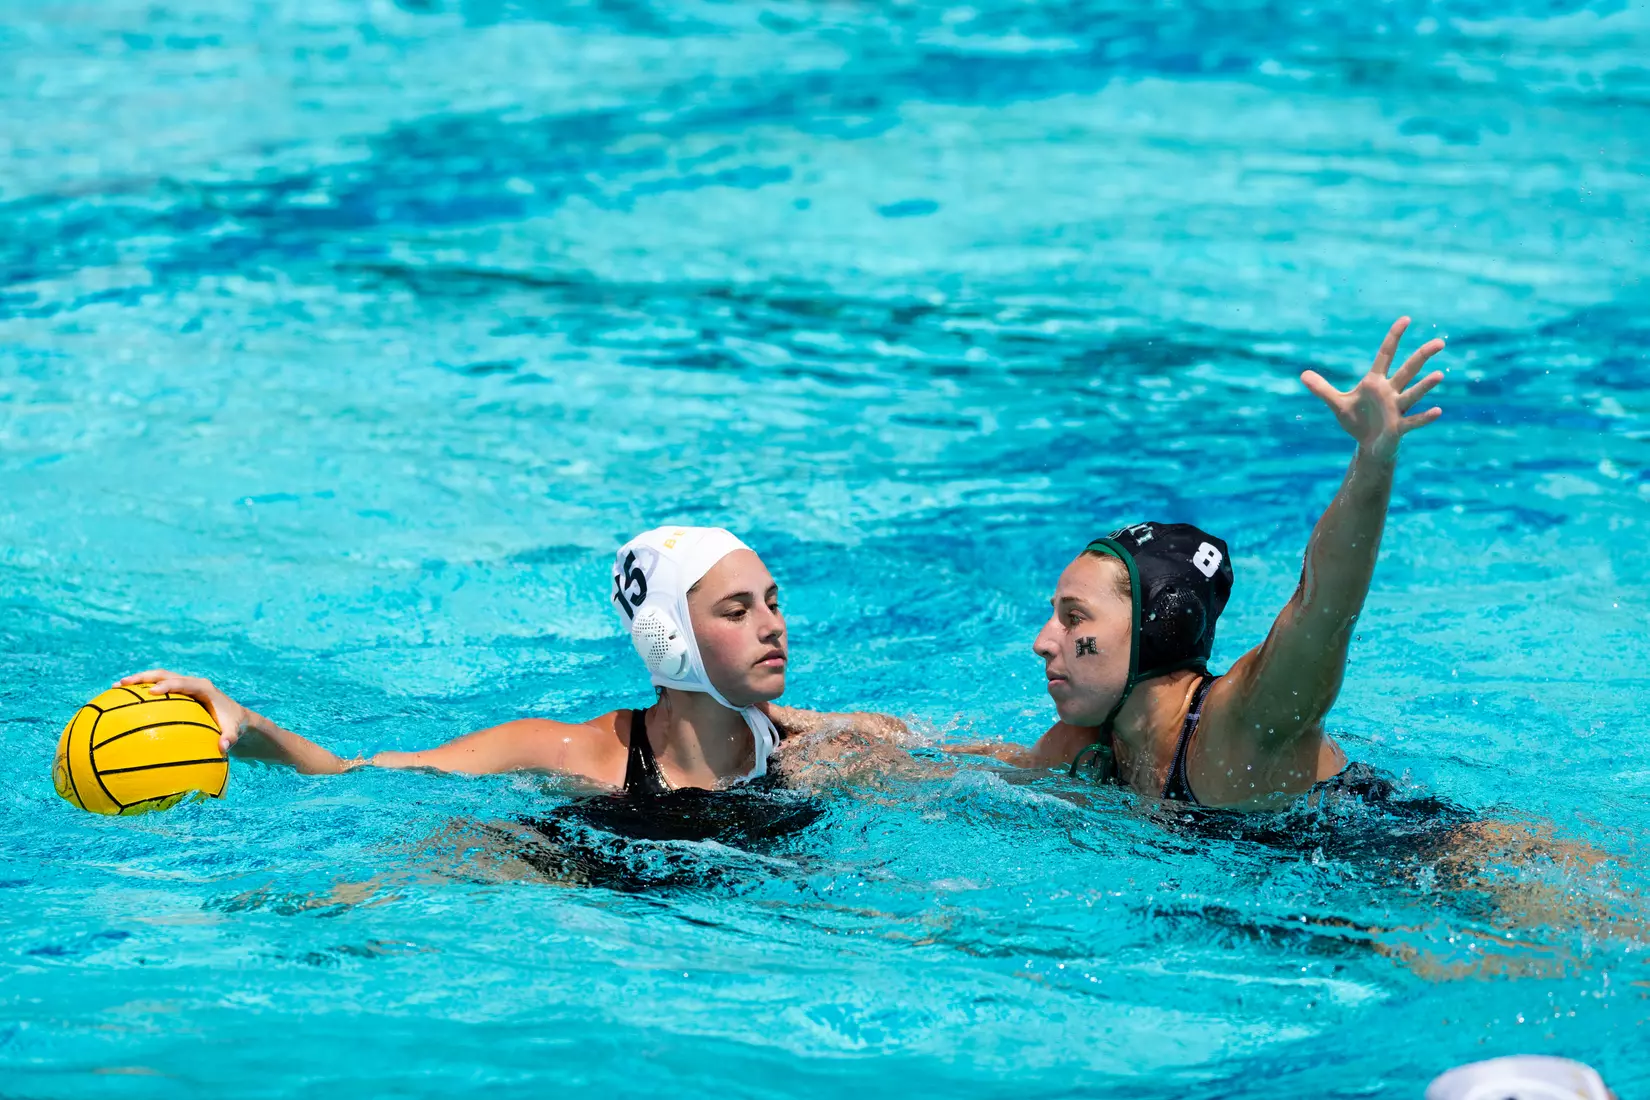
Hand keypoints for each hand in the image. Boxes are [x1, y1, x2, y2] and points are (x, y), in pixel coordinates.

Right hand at [118, 669, 250, 754]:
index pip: (184, 684)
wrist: (237, 717)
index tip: (152, 692)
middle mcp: (193, 683)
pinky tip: (124, 701)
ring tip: (116, 687)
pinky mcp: (180, 692)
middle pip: (165, 674)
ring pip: (158, 677)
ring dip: (138, 681)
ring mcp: (185, 685)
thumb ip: (229, 739)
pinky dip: (142, 691)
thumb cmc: (233, 725)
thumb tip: (222, 748)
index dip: (168, 686)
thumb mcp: (234, 732)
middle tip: (122, 683)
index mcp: (204, 688)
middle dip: (143, 677)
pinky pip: (159, 688)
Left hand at [1302, 316, 1444, 461]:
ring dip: (1425, 386)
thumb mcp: (1337, 404)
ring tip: (1439, 375)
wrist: (1367, 445)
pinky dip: (1425, 417)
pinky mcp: (1399, 427)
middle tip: (1439, 342)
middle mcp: (1390, 392)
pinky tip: (1438, 411)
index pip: (1386, 355)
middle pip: (1408, 370)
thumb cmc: (1357, 421)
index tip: (1405, 319)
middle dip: (1422, 356)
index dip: (1394, 337)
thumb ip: (1322, 389)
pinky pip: (1413, 421)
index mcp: (1376, 383)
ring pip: (1413, 394)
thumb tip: (1303, 374)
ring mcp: (1396, 409)